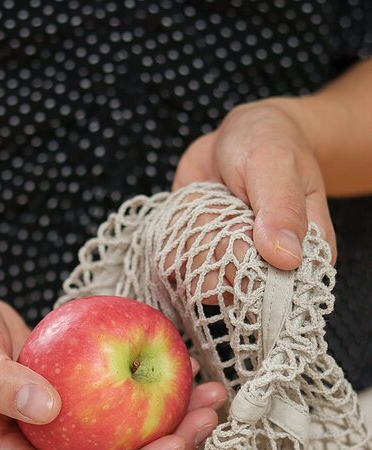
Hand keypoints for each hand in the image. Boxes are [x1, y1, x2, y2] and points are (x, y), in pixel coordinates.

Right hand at [0, 282, 226, 449]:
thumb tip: (47, 410)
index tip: (172, 444)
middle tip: (207, 417)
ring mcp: (52, 440)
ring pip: (119, 448)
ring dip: (168, 427)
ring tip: (210, 396)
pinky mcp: (69, 416)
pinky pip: (115, 418)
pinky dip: (150, 402)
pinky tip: (185, 378)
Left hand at [173, 99, 336, 268]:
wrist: (241, 134)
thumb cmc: (269, 143)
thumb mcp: (276, 164)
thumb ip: (281, 209)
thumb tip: (287, 259)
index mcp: (303, 255)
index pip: (271, 288)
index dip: (246, 259)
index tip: (240, 223)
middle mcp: (267, 269)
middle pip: (230, 284)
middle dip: (217, 239)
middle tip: (228, 202)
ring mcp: (230, 266)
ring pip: (197, 275)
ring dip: (194, 233)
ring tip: (213, 201)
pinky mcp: (200, 259)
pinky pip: (173, 263)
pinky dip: (174, 232)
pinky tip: (193, 208)